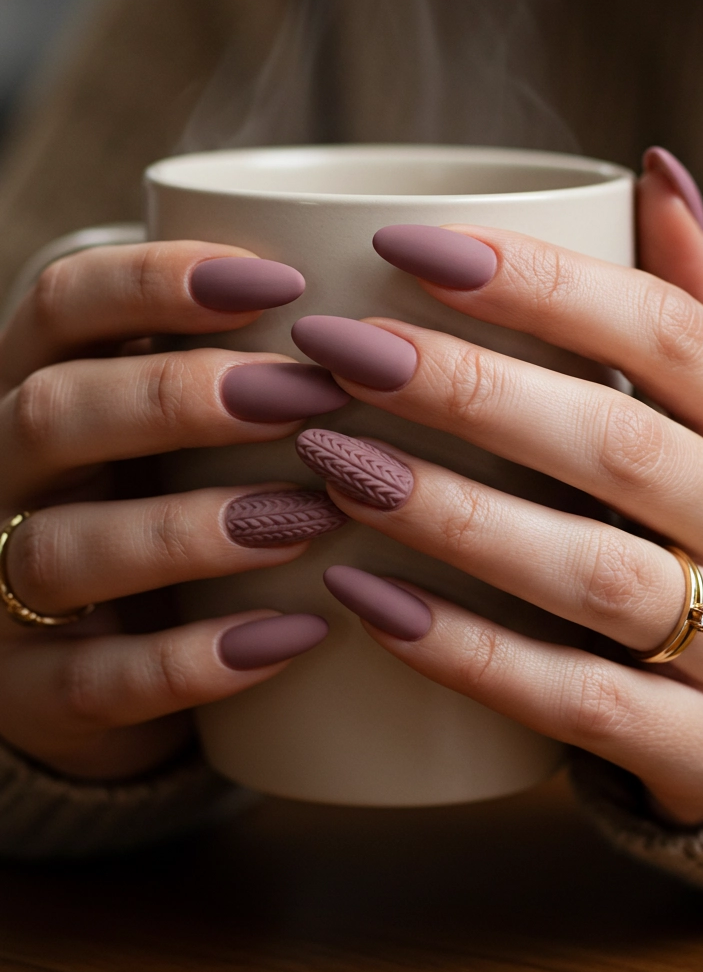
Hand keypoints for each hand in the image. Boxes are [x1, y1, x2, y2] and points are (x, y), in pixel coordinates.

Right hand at [0, 241, 347, 779]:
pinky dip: (195, 661)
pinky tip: (292, 636)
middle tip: (304, 397)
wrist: (96, 661)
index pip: (65, 301)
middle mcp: (6, 470)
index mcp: (39, 377)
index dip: (158, 281)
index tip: (283, 282)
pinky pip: (97, 679)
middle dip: (179, 398)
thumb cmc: (166, 499)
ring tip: (307, 520)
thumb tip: (394, 318)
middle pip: (54, 411)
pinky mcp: (30, 690)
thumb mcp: (180, 423)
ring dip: (191, 531)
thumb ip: (246, 364)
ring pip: (63, 548)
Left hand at [292, 152, 702, 826]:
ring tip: (331, 461)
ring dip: (452, 514)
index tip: (406, 246)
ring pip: (590, 571)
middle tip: (335, 348)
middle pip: (616, 443)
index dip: (541, 283)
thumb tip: (653, 172)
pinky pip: (577, 701)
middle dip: (468, 390)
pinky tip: (366, 599)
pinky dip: (469, 651)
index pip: (670, 333)